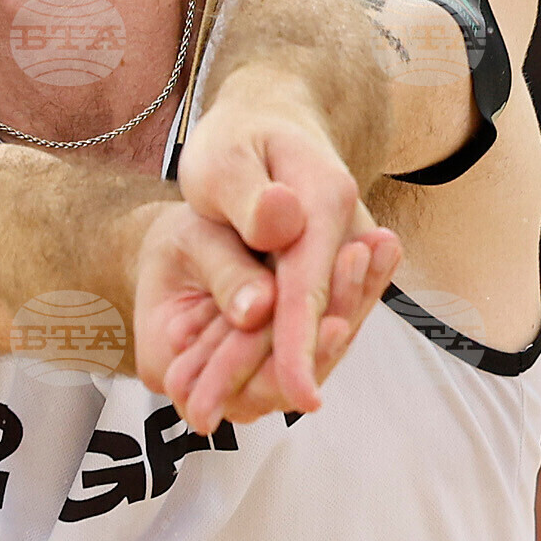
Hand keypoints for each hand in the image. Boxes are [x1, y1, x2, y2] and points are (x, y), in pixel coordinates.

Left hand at [142, 85, 397, 429]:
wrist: (267, 125)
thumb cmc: (237, 139)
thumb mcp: (225, 155)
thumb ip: (249, 195)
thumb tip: (281, 228)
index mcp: (326, 201)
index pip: (313, 288)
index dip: (302, 345)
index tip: (297, 396)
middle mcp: (345, 235)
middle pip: (318, 325)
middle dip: (268, 378)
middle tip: (201, 414)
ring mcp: (341, 261)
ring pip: (313, 337)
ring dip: (259, 378)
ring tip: (195, 406)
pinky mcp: (327, 280)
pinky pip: (303, 330)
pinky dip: (264, 360)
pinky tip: (213, 384)